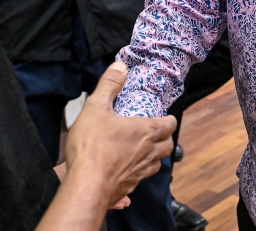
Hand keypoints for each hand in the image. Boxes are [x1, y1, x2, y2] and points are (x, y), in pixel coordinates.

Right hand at [65, 63, 176, 206]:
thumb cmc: (92, 146)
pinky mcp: (128, 189)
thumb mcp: (96, 108)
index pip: (169, 125)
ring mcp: (139, 173)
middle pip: (167, 147)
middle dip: (165, 139)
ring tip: (144, 153)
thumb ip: (108, 85)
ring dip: (154, 158)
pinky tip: (126, 174)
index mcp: (145, 132)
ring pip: (155, 165)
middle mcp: (147, 154)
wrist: (86, 185)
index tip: (164, 118)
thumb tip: (120, 67)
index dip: (169, 120)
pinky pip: (139, 181)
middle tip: (156, 134)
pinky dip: (137, 176)